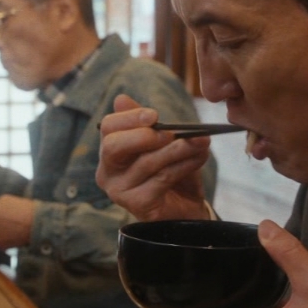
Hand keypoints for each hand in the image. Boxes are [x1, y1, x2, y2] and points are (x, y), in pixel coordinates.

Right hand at [96, 94, 212, 221]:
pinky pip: (162, 179)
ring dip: (177, 149)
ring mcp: (120, 191)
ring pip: (146, 163)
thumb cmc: (170, 171)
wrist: (186, 208)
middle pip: (113, 146)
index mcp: (110, 150)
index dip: (129, 118)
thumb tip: (121, 99)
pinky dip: (184, 165)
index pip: (108, 127)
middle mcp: (107, 172)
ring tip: (201, 141)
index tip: (154, 115)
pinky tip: (200, 157)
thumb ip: (146, 123)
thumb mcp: (161, 143)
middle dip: (144, 136)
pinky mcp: (138, 205)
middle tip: (171, 132)